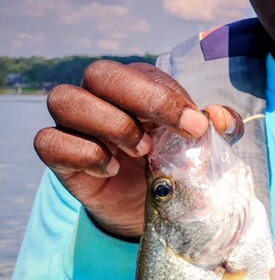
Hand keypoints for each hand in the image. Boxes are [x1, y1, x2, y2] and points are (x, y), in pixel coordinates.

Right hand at [33, 61, 235, 239]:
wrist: (152, 206)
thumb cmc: (175, 162)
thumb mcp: (204, 145)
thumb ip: (220, 127)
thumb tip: (219, 117)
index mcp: (136, 86)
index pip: (142, 73)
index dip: (169, 98)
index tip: (196, 126)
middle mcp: (99, 95)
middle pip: (100, 73)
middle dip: (140, 100)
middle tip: (166, 135)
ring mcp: (74, 123)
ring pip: (65, 99)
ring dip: (109, 124)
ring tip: (140, 151)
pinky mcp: (58, 154)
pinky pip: (48, 140)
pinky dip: (82, 153)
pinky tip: (111, 169)